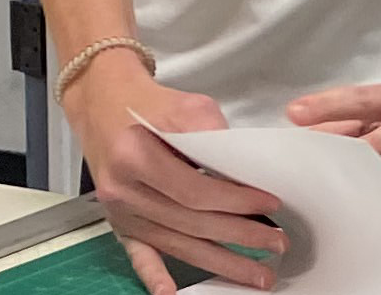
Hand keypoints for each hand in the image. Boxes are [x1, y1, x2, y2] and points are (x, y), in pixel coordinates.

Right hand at [61, 52, 285, 293]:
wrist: (103, 104)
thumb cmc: (148, 105)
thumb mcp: (186, 105)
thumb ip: (214, 136)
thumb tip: (246, 172)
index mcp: (135, 157)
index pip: (195, 191)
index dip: (237, 202)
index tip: (272, 205)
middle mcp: (122, 189)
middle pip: (189, 223)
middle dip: (239, 237)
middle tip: (277, 245)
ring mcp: (119, 210)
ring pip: (176, 243)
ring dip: (219, 262)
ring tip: (256, 274)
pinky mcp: (119, 222)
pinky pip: (138, 253)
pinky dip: (154, 274)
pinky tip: (170, 292)